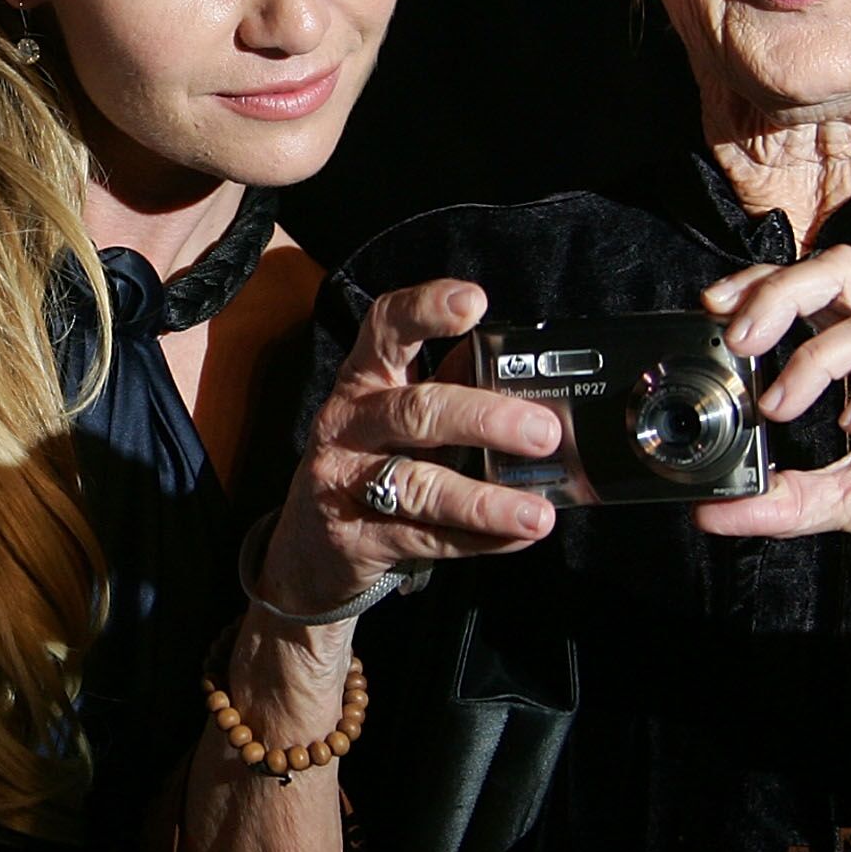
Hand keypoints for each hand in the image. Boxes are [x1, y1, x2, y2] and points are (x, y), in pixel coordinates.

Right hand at [256, 279, 565, 620]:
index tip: (474, 302)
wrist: (307, 548)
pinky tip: (517, 535)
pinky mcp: (356, 539)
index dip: (426, 308)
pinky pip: (426, 538)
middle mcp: (349, 422)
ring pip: (419, 485)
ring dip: (484, 501)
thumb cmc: (370, 463)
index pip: (386, 328)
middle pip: (414, 411)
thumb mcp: (399, 419)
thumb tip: (526, 375)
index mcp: (366, 378)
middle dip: (483, 419)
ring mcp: (347, 481)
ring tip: (536, 513)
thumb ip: (450, 388)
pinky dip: (478, 539)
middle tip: (543, 431)